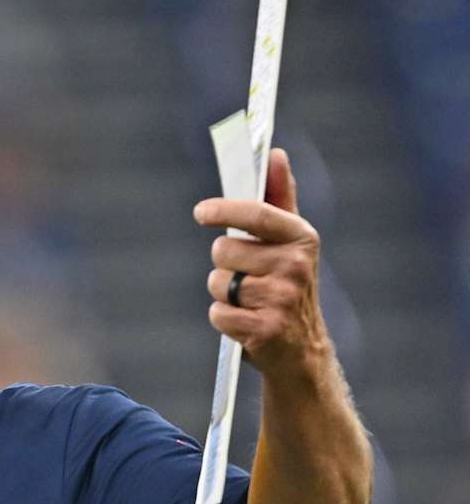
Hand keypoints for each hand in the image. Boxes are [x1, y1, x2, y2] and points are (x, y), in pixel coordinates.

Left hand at [193, 147, 330, 379]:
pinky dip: (223, 319)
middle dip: (224, 264)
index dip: (225, 209)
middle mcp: (296, 266)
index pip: (258, 214)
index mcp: (302, 239)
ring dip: (223, 293)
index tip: (201, 212)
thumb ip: (279, 197)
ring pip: (218, 283)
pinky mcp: (266, 329)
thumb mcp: (289, 242)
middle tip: (246, 277)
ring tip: (249, 302)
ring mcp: (282, 299)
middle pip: (223, 251)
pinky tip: (246, 323)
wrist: (302, 350)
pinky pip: (218, 313)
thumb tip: (274, 153)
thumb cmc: (287, 285)